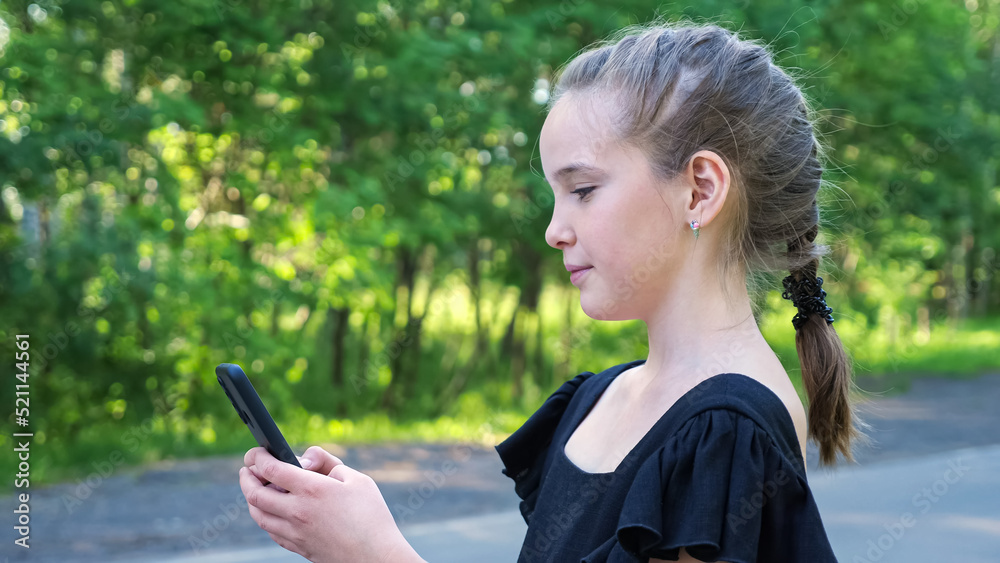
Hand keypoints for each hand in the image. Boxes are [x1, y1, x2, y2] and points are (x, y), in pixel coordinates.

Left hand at [239, 445, 421, 562]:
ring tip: (255, 489)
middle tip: (247, 469)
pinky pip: (271, 532)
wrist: (376, 558)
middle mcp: (298, 511)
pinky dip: (265, 518)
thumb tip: (304, 460)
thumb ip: (328, 463)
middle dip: (246, 478)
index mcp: (312, 489)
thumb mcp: (357, 478)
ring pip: (259, 515)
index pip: (271, 469)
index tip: (255, 453)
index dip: (257, 458)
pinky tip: (272, 512)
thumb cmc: (371, 516)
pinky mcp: (298, 548)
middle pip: (255, 494)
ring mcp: (295, 533)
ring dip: (251, 499)